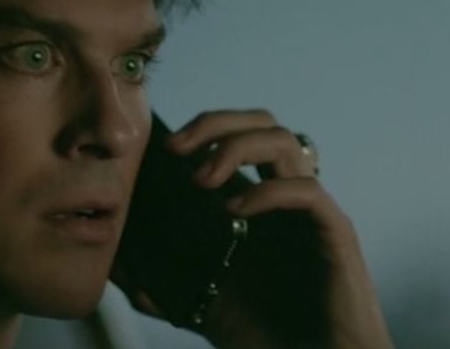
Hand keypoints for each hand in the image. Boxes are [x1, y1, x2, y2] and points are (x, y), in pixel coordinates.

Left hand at [166, 109, 393, 348]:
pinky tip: (234, 210)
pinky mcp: (335, 234)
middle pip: (263, 122)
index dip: (202, 127)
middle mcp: (285, 197)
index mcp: (257, 202)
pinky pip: (307, 191)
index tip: (163, 146)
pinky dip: (267, 191)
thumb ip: (158, 280)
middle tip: (177, 147)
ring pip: (285, 141)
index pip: (237, 136)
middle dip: (216, 122)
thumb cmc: (261, 335)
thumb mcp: (197, 301)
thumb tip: (114, 263)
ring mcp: (310, 212)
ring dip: (236, 148)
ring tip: (201, 179)